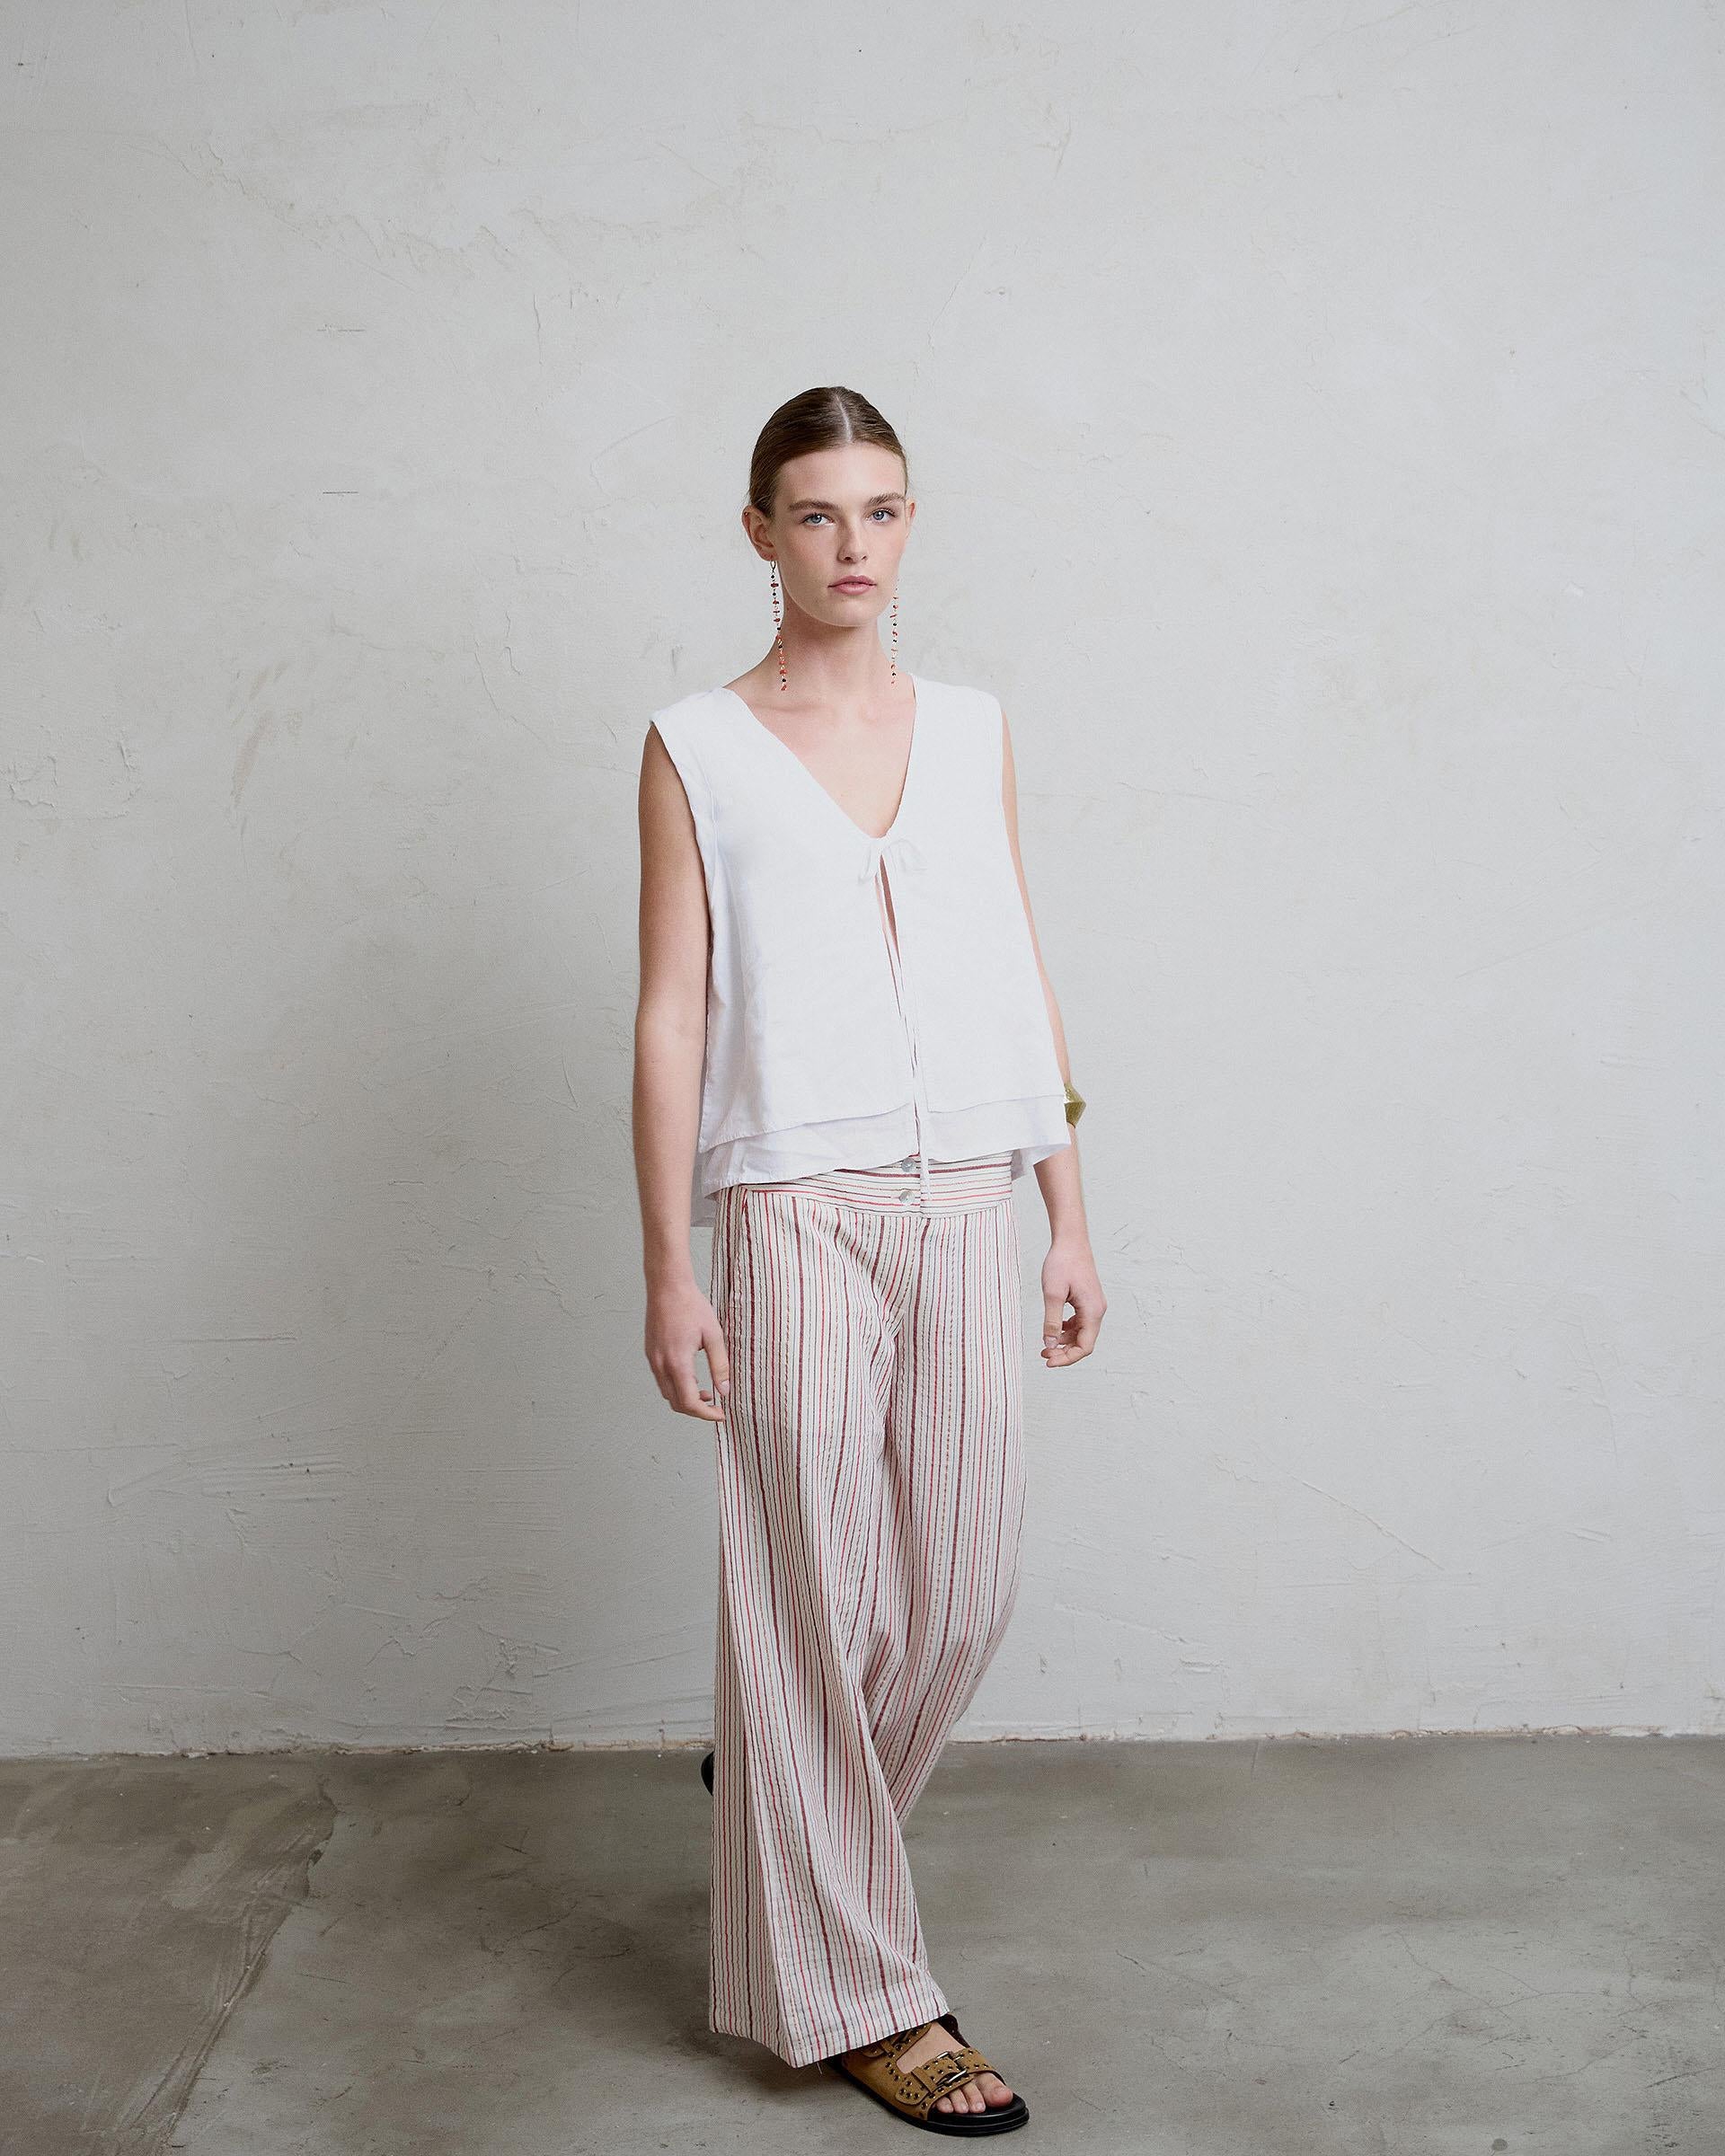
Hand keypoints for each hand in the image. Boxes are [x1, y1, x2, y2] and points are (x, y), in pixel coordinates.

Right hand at [645, 1280, 730, 1420]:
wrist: (667, 1286)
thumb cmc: (691, 1306)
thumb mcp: (713, 1335)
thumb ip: (720, 1364)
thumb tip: (725, 1390)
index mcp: (678, 1362)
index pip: (689, 1402)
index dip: (706, 1414)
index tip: (720, 1414)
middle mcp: (661, 1364)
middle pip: (676, 1403)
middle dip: (696, 1410)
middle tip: (716, 1406)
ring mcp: (653, 1359)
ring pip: (667, 1393)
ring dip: (685, 1398)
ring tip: (707, 1392)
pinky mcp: (651, 1353)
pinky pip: (662, 1380)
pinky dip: (677, 1386)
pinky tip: (692, 1377)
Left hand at [1040, 1241, 1104, 1366]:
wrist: (1071, 1240)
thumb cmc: (1062, 1263)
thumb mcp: (1052, 1294)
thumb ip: (1052, 1322)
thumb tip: (1050, 1344)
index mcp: (1093, 1311)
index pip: (1085, 1347)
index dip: (1067, 1359)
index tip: (1048, 1361)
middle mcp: (1097, 1310)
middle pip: (1084, 1342)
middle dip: (1064, 1352)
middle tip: (1043, 1353)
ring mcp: (1094, 1305)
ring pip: (1081, 1333)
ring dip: (1065, 1341)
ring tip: (1045, 1343)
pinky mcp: (1087, 1300)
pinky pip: (1080, 1322)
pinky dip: (1067, 1330)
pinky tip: (1054, 1328)